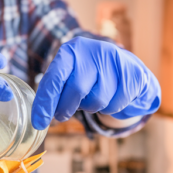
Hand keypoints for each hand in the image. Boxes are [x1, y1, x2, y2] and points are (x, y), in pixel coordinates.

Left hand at [31, 37, 159, 129]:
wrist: (126, 68)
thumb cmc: (90, 75)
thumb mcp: (70, 74)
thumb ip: (56, 90)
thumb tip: (41, 117)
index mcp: (72, 50)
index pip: (55, 77)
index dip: (46, 102)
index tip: (39, 122)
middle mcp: (93, 51)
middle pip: (77, 89)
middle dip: (66, 108)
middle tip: (62, 115)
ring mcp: (116, 60)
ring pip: (97, 100)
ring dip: (92, 107)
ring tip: (94, 96)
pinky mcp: (133, 73)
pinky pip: (116, 104)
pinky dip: (111, 108)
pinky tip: (112, 96)